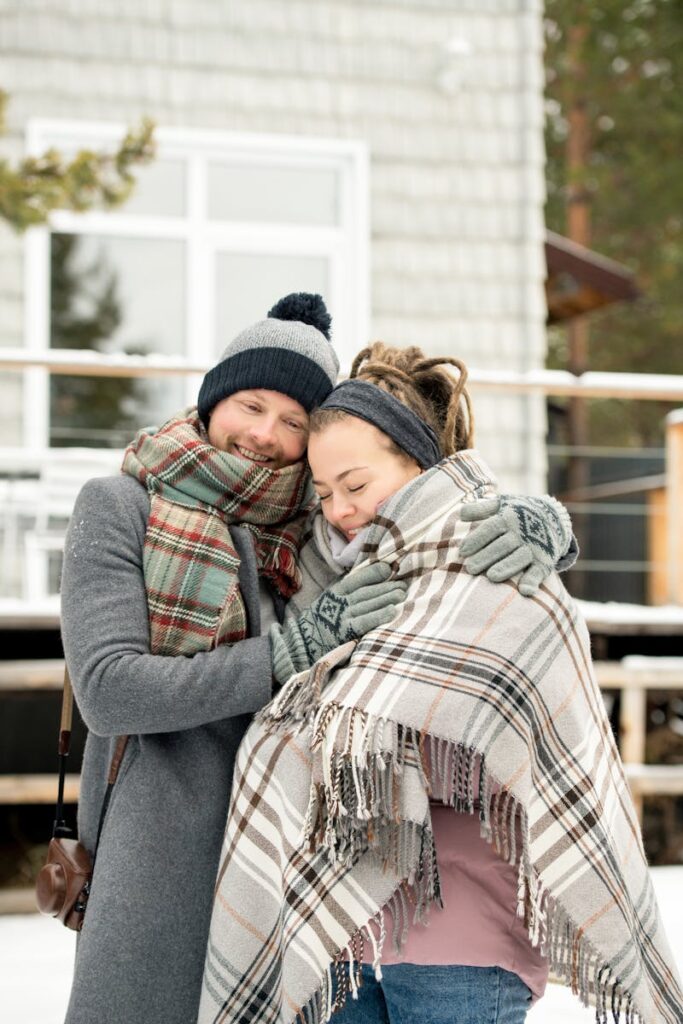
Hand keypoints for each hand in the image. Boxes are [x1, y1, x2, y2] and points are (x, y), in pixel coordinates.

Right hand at [270, 563, 406, 683]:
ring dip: (387, 597)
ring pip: (368, 603)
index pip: (358, 579)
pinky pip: (365, 621)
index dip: (374, 573)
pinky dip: (379, 615)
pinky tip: (392, 611)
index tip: (389, 569)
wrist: (300, 645)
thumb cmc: (319, 622)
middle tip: (404, 584)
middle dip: (387, 586)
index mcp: (336, 591)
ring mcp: (343, 616)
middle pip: (367, 591)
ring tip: (402, 594)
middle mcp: (340, 601)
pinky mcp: (346, 632)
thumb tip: (371, 584)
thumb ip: (347, 594)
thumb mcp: (329, 602)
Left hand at [459, 494, 573, 596]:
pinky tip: (524, 591)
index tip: (463, 551)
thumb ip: (481, 509)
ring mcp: (534, 548)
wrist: (553, 518)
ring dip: (506, 567)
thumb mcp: (502, 504)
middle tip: (470, 568)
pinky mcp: (544, 562)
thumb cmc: (518, 513)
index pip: (491, 528)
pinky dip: (533, 581)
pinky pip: (539, 572)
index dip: (477, 539)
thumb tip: (461, 513)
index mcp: (509, 519)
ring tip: (491, 577)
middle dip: (487, 556)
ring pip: (519, 558)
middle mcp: (522, 534)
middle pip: (503, 545)